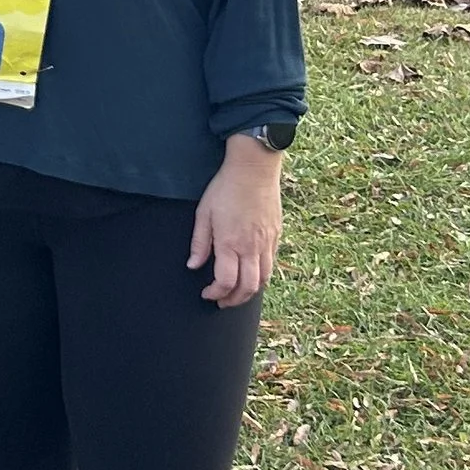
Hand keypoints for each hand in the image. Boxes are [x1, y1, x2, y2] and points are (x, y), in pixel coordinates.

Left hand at [190, 139, 282, 308]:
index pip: (226, 282)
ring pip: (264, 279)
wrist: (254, 168)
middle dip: (233, 300)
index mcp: (230, 243)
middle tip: (221, 301)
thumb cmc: (225, 187)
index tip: (206, 294)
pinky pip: (271, 264)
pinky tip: (251, 275)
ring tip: (237, 294)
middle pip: (248, 287)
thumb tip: (193, 265)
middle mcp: (251, 247)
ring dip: (250, 292)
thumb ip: (200, 242)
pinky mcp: (276, 235)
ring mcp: (267, 242)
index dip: (216, 294)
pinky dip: (262, 276)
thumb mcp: (204, 213)